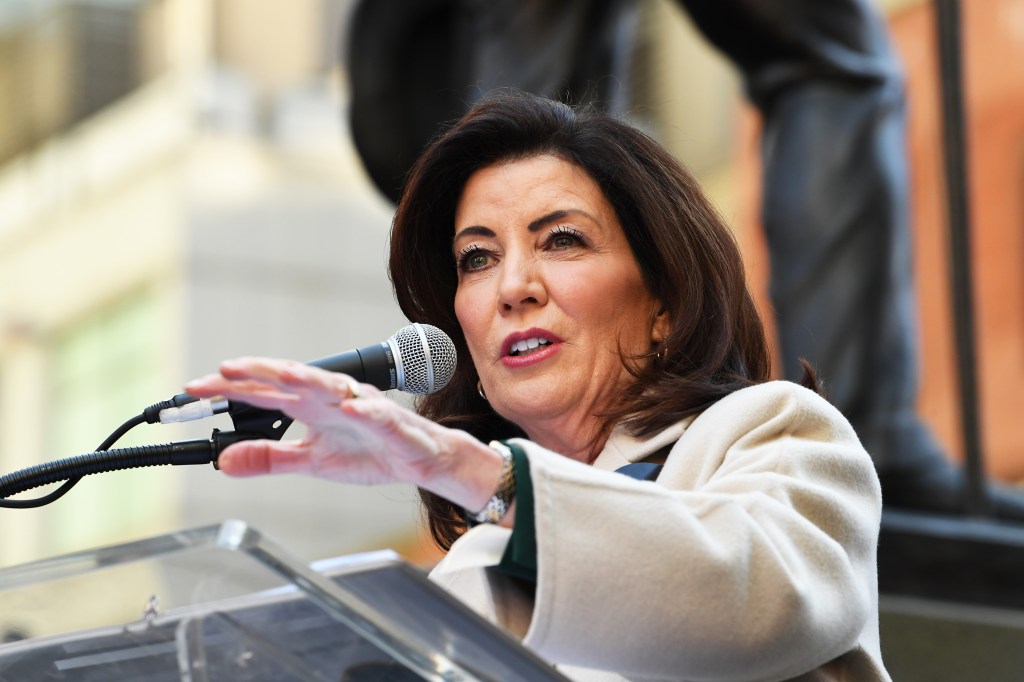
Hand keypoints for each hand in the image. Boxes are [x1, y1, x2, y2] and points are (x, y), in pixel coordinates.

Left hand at [184, 358, 501, 510]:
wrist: (420, 461)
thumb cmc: (369, 453)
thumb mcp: (310, 462)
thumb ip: (269, 458)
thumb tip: (223, 458)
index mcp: (309, 406)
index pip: (263, 392)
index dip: (229, 389)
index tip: (192, 390)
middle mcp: (330, 397)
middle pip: (289, 379)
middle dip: (257, 374)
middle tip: (221, 371)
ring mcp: (361, 404)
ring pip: (331, 386)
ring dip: (307, 378)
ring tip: (283, 374)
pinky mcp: (389, 420)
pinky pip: (377, 412)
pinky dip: (364, 407)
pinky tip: (350, 406)